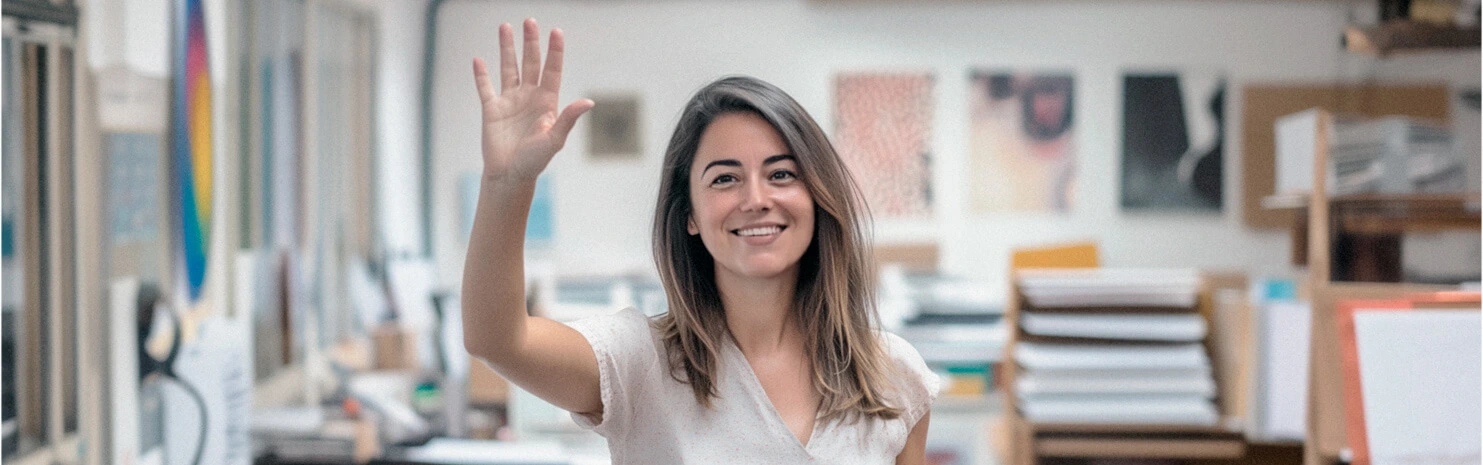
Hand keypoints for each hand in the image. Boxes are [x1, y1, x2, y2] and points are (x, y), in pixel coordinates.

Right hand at [473, 19, 593, 181]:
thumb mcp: (554, 139)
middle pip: (530, 63)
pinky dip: (481, 74)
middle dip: (530, 42)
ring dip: (506, 48)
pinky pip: (485, 87)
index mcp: (547, 102)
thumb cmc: (535, 161)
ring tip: (505, 27)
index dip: (554, 51)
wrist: (510, 175)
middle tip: (529, 21)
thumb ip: (568, 118)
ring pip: (508, 68)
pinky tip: (478, 59)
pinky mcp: (491, 110)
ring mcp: (510, 102)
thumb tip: (588, 102)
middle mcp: (529, 97)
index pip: (552, 70)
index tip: (556, 32)